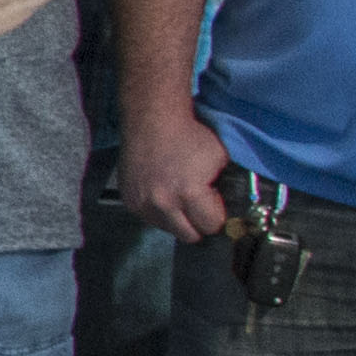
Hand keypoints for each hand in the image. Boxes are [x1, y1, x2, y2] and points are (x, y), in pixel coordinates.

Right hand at [123, 88, 238, 242]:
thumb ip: (223, 188)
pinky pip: (150, 217)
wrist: (152, 120)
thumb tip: (227, 207)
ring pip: (168, 228)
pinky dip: (159, 210)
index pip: (211, 226)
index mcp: (189, 194)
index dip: (216, 214)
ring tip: (178, 194)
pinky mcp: (129, 200)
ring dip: (176, 218)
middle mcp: (162, 204)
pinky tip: (162, 191)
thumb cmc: (190, 136)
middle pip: (189, 236)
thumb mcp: (219, 159)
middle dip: (198, 222)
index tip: (214, 202)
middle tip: (199, 204)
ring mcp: (142, 203)